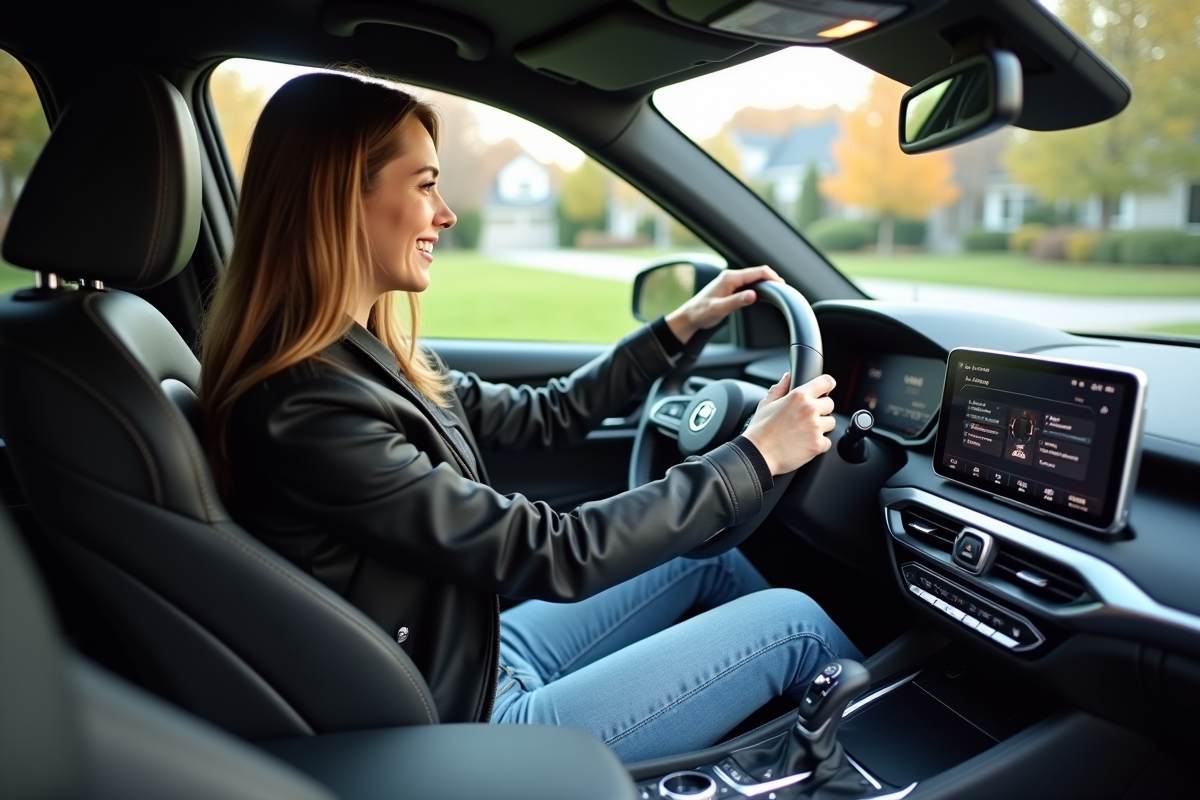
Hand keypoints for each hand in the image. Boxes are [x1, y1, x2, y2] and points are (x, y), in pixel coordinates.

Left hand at [665, 265, 783, 343]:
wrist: (689, 317)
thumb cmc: (700, 313)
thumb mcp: (718, 309)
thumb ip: (736, 302)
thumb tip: (753, 295)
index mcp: (730, 278)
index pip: (758, 272)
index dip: (773, 277)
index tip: (784, 287)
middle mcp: (732, 276)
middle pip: (759, 273)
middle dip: (773, 279)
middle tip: (785, 291)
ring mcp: (732, 281)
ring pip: (756, 278)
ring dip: (768, 283)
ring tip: (779, 293)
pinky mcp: (732, 288)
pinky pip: (751, 284)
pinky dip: (761, 287)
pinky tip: (766, 295)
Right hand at [742, 372, 836, 474]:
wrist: (757, 454)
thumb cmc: (760, 430)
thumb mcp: (766, 404)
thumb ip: (780, 388)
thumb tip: (787, 377)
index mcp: (799, 396)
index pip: (826, 382)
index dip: (826, 385)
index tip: (825, 390)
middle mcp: (809, 409)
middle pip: (830, 404)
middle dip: (821, 410)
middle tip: (806, 418)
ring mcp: (815, 428)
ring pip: (831, 423)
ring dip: (822, 427)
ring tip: (804, 432)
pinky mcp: (818, 444)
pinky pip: (827, 441)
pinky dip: (819, 443)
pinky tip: (804, 443)